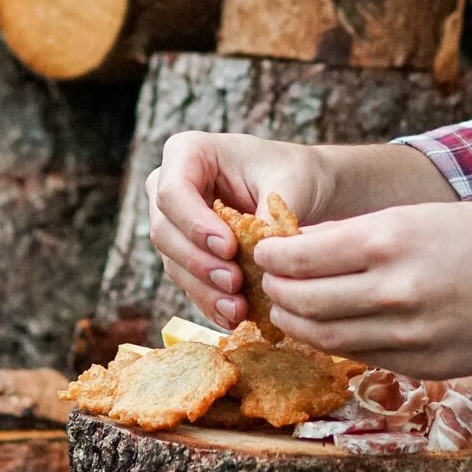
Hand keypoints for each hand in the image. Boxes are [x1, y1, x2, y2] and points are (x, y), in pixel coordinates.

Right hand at [145, 134, 458, 329]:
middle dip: (198, 263)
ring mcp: (175, 224)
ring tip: (237, 309)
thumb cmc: (296, 174)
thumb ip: (269, 213)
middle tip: (233, 284)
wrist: (307, 191)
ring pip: (173, 262)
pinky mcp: (188, 255)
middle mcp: (170, 188)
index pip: (173, 192)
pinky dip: (210, 302)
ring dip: (203, 290)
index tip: (228, 248)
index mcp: (188, 153)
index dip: (195, 224)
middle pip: (164, 231)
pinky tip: (232, 319)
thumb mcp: (290, 184)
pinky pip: (190, 282)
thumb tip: (256, 254)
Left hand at [256, 203, 471, 378]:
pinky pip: (362, 357)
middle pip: (304, 303)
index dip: (272, 258)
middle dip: (276, 295)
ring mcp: (409, 335)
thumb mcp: (415, 216)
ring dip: (297, 326)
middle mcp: (394, 290)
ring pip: (326, 339)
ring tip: (290, 312)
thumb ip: (355, 236)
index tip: (265, 254)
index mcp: (389, 240)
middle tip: (270, 287)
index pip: (300, 258)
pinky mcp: (422, 365)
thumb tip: (297, 247)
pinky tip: (332, 330)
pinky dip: (337, 344)